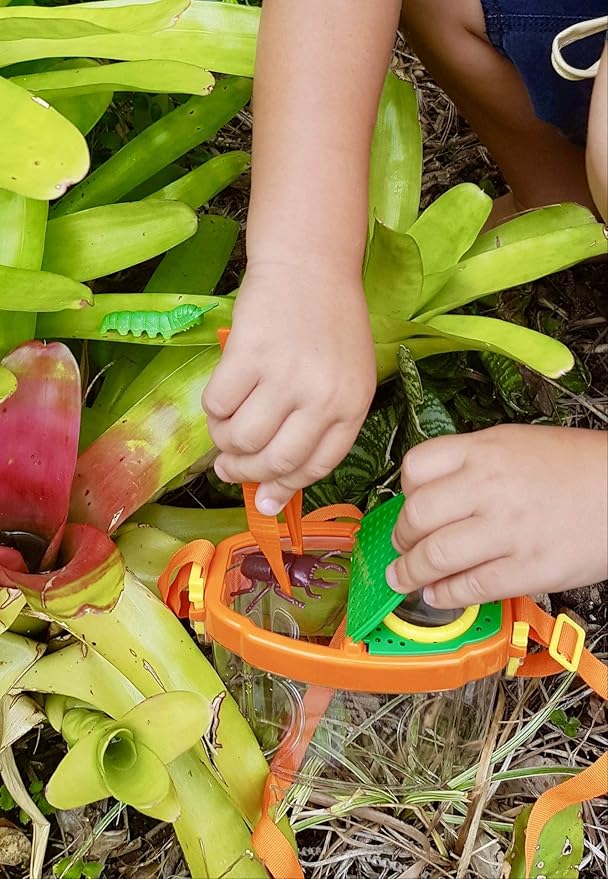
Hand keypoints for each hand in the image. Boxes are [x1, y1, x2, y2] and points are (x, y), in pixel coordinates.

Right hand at [202, 262, 375, 514]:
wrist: (310, 264)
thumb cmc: (327, 323)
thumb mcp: (342, 379)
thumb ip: (317, 429)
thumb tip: (268, 495)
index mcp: (352, 406)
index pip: (315, 468)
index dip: (283, 488)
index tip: (262, 497)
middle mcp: (323, 396)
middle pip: (274, 461)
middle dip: (245, 472)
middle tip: (229, 466)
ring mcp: (286, 374)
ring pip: (241, 438)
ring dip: (224, 441)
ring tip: (224, 426)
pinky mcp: (250, 353)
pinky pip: (217, 404)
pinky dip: (212, 409)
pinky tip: (221, 396)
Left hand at [387, 424, 607, 607]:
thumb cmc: (575, 467)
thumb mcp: (515, 444)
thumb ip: (471, 464)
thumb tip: (431, 493)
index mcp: (484, 451)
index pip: (416, 467)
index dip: (403, 492)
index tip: (405, 507)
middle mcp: (489, 487)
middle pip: (416, 516)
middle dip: (400, 538)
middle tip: (400, 547)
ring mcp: (508, 530)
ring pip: (434, 556)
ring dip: (410, 573)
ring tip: (404, 579)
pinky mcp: (528, 569)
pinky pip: (470, 587)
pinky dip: (445, 595)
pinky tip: (438, 595)